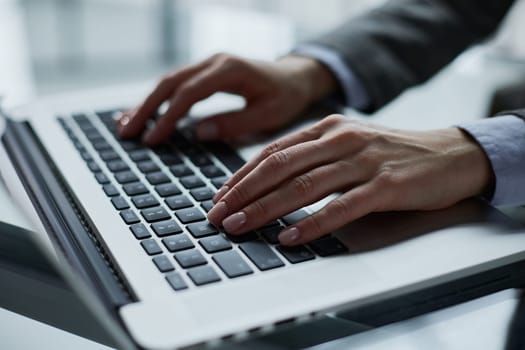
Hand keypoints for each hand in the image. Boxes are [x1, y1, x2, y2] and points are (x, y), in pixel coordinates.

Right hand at [118, 53, 336, 144]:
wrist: (295, 77)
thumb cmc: (286, 96)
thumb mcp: (268, 114)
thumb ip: (235, 123)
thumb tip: (197, 133)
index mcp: (230, 70)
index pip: (189, 93)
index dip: (168, 117)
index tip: (152, 139)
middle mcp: (214, 61)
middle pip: (171, 83)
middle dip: (146, 108)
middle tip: (127, 133)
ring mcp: (208, 64)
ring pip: (169, 82)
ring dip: (147, 103)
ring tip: (126, 125)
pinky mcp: (206, 72)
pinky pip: (177, 84)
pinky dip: (158, 99)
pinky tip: (143, 113)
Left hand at [207, 115, 493, 244]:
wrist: (449, 154)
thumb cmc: (392, 153)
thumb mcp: (348, 144)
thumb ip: (314, 156)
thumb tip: (269, 182)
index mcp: (328, 128)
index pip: (273, 152)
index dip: (242, 175)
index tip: (220, 197)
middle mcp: (341, 139)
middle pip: (281, 167)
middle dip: (243, 193)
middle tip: (218, 215)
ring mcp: (363, 160)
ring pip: (304, 185)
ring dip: (266, 208)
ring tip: (240, 226)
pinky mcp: (385, 184)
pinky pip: (341, 206)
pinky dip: (313, 223)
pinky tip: (291, 236)